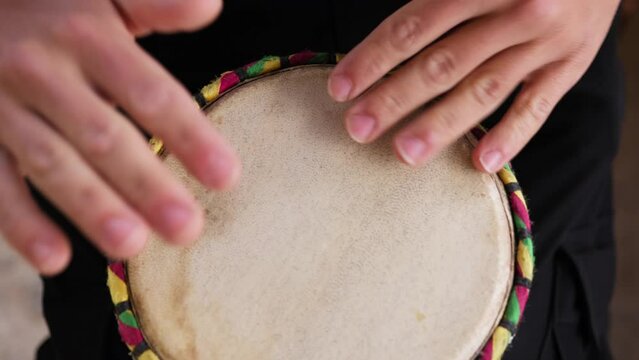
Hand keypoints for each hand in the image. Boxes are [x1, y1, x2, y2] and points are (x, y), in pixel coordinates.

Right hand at [0, 0, 239, 275]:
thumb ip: (155, 0)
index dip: (189, 136)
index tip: (226, 177)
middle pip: (104, 136)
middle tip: (187, 228)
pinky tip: (56, 259)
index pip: (149, 93)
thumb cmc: (49, 2)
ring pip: (52, 163)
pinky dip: (19, 223)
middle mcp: (45, 72)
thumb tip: (210, 6)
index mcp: (88, 35)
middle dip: (147, 185)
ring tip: (131, 245)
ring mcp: (4, 105)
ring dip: (91, 207)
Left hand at [329, 0, 619, 170]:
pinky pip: (537, 108)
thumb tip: (391, 36)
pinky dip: (510, 137)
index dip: (374, 59)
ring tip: (404, 153)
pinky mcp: (570, 66)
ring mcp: (545, 44)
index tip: (340, 88)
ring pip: (484, 90)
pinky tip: (480, 163)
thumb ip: (440, 0)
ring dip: (440, 125)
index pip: (415, 26)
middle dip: (395, 98)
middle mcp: (515, 12)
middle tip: (357, 128)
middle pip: (443, 63)